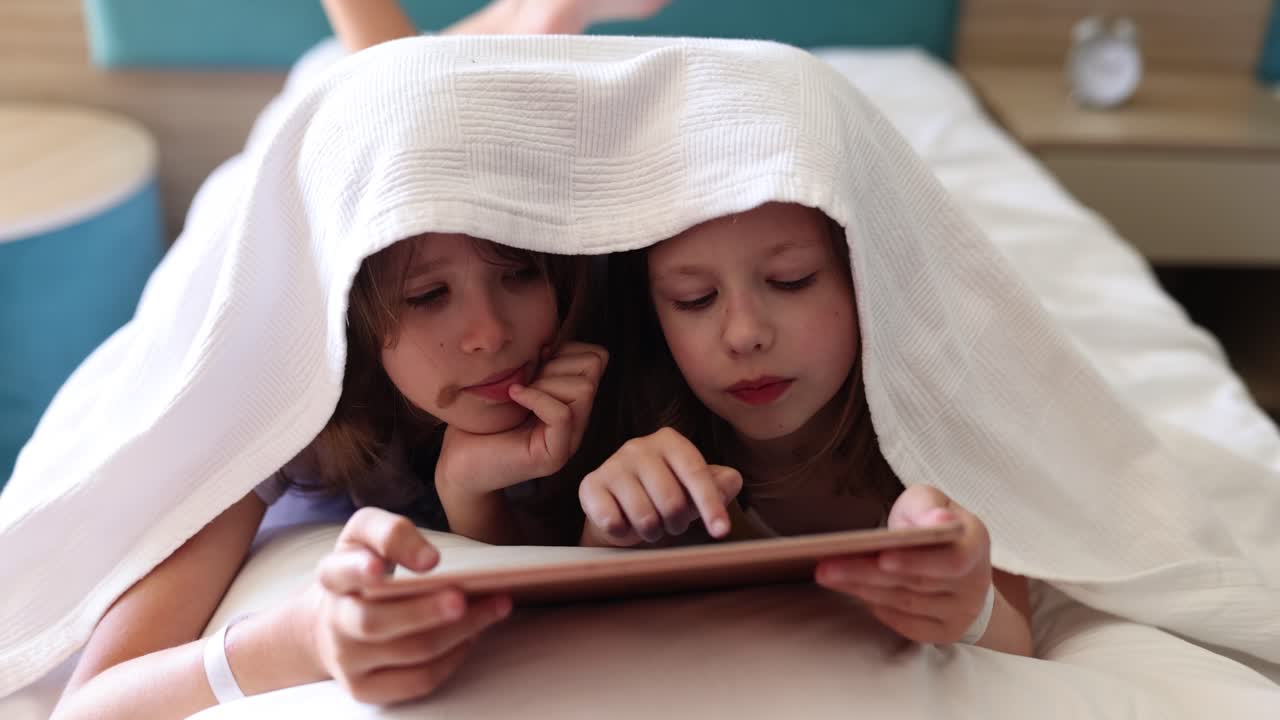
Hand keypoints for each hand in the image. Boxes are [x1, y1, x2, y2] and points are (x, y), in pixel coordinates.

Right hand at [298, 508, 511, 703]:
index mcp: (333, 577)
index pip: (339, 571)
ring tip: (495, 607)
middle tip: (461, 597)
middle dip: (424, 611)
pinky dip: (453, 658)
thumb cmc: (363, 572)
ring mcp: (348, 661)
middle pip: (375, 622)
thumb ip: (391, 533)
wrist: (329, 624)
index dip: (359, 569)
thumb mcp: (365, 539)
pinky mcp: (367, 688)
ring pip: (409, 651)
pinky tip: (473, 635)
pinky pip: (418, 680)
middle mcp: (335, 622)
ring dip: (459, 630)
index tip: (387, 566)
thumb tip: (428, 560)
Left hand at [437, 342, 608, 495]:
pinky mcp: (553, 456)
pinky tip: (514, 397)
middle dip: (556, 364)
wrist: (458, 462)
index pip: (596, 357)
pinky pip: (562, 414)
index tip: (535, 359)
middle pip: (593, 368)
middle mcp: (578, 420)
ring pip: (584, 388)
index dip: (566, 349)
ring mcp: (569, 440)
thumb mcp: (514, 379)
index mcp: (572, 400)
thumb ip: (539, 363)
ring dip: (546, 382)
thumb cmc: (480, 419)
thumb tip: (549, 343)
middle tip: (526, 379)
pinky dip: (537, 398)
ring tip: (518, 393)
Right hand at [579, 427, 742, 546]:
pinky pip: (614, 523)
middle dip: (677, 524)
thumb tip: (731, 481)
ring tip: (650, 525)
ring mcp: (612, 464)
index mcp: (670, 441)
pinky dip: (625, 533)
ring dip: (652, 532)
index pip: (696, 473)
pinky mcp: (590, 486)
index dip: (711, 504)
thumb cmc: (664, 492)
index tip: (721, 531)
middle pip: (671, 501)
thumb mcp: (695, 487)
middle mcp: (639, 447)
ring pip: (644, 517)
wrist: (618, 504)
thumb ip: (719, 484)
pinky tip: (625, 523)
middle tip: (673, 524)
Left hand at [815, 485, 991, 644]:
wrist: (957, 560)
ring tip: (827, 575)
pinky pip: (904, 624)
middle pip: (915, 583)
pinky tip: (851, 591)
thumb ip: (927, 506)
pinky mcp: (944, 633)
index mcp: (975, 543)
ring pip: (904, 603)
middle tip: (827, 566)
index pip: (951, 560)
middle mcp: (975, 583)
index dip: (916, 560)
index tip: (882, 557)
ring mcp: (961, 613)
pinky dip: (876, 607)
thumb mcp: (930, 502)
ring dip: (862, 589)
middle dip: (867, 573)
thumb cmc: (934, 524)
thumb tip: (936, 521)